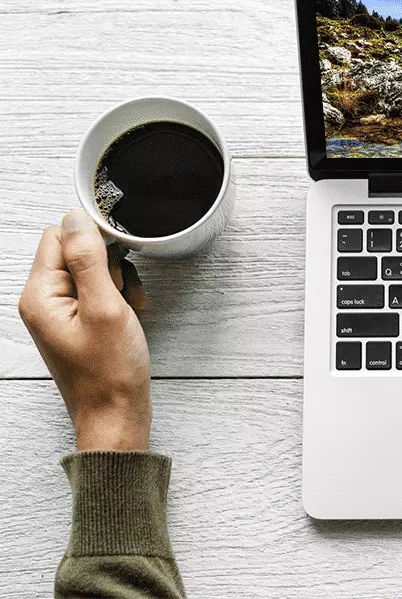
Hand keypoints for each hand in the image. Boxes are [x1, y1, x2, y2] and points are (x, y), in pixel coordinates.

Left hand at [19, 209, 151, 450]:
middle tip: (122, 294)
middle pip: (76, 252)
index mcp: (39, 295)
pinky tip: (131, 316)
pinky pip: (99, 293)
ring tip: (129, 309)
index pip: (59, 236)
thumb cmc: (110, 372)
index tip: (120, 258)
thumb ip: (88, 259)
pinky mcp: (78, 323)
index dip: (94, 240)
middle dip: (110, 265)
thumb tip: (75, 217)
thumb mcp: (104, 308)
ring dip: (119, 282)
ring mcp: (61, 313)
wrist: (117, 416)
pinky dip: (120, 299)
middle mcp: (43, 301)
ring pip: (93, 272)